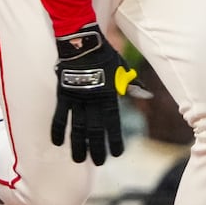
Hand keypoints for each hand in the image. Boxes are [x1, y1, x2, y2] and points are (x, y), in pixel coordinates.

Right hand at [51, 24, 132, 165]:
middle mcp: (93, 99)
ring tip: (78, 159)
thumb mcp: (122, 69)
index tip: (116, 153)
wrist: (81, 42)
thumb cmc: (104, 55)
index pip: (113, 122)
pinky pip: (60, 115)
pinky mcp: (63, 93)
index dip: (115, 139)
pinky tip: (58, 142)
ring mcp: (76, 97)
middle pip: (95, 129)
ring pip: (77, 126)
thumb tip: (147, 96)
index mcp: (109, 94)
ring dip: (78, 144)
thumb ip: (132, 85)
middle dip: (96, 147)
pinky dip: (58, 129)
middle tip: (97, 162)